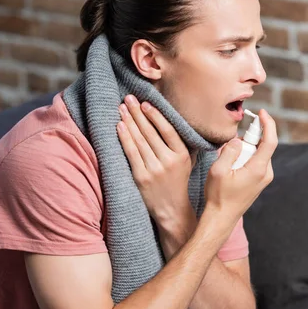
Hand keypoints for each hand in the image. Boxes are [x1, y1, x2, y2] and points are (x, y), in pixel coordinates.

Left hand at [116, 95, 195, 241]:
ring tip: (122, 108)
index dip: (155, 115)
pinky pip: (131, 153)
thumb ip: (181, 143)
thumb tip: (172, 120)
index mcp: (182, 155)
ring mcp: (154, 169)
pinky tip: (120, 126)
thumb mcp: (187, 162)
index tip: (146, 103)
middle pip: (150, 132)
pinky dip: (125, 138)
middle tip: (129, 98)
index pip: (167, 130)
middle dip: (138, 113)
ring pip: (139, 140)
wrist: (172, 210)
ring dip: (129, 122)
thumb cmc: (178, 182)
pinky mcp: (141, 177)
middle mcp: (169, 161)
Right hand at [204, 109, 276, 227]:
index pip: (270, 140)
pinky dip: (245, 157)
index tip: (262, 112)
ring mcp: (264, 178)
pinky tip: (232, 165)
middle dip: (248, 139)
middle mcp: (265, 173)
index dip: (268, 124)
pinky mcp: (259, 181)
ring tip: (228, 160)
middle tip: (231, 145)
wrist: (221, 217)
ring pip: (258, 153)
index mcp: (258, 169)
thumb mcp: (218, 170)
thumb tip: (237, 140)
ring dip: (245, 149)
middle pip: (262, 145)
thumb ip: (229, 151)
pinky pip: (255, 161)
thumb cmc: (218, 196)